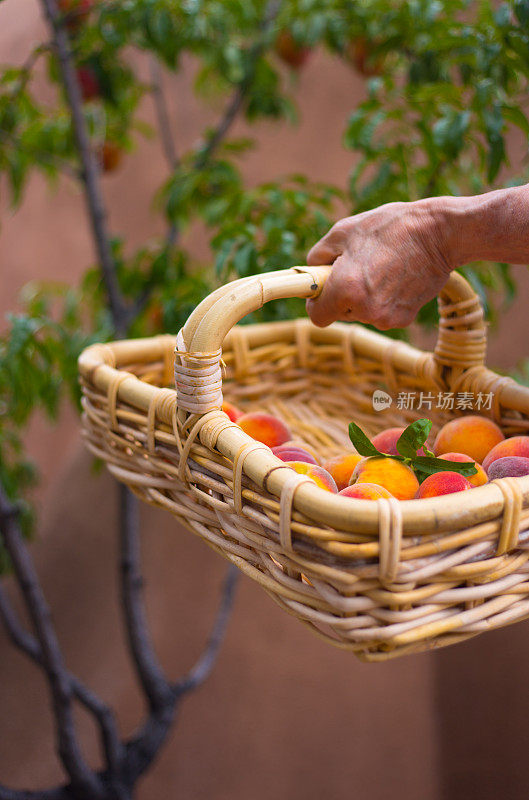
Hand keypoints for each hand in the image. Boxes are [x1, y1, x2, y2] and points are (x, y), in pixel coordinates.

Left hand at [305, 200, 453, 328]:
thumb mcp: (344, 231)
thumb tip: (312, 269)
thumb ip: (319, 255)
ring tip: (382, 268)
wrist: (439, 234)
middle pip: (341, 313)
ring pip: (363, 313)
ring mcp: (386, 318)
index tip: (321, 291)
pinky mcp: (405, 319)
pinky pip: (384, 314)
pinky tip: (398, 278)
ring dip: (365, 298)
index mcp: (344, 289)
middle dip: (343, 295)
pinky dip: (386, 300)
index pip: (317, 316)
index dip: (317, 303)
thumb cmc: (390, 227)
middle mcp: (364, 310)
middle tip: (358, 268)